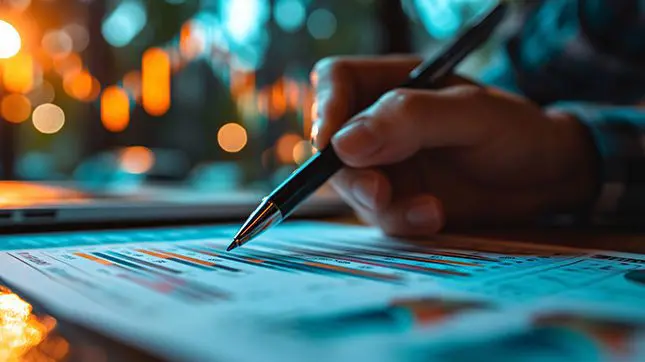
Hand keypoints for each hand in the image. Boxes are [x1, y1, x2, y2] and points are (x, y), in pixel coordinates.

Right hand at [312, 56, 598, 236]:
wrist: (543, 178)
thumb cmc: (514, 131)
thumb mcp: (471, 115)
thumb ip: (410, 120)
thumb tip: (343, 143)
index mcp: (391, 83)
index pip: (335, 81)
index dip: (325, 107)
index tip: (329, 143)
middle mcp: (378, 123)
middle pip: (331, 143)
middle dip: (351, 174)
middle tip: (380, 193)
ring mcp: (384, 164)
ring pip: (352, 187)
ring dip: (382, 205)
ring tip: (430, 211)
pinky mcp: (395, 199)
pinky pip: (380, 215)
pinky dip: (402, 221)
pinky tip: (434, 217)